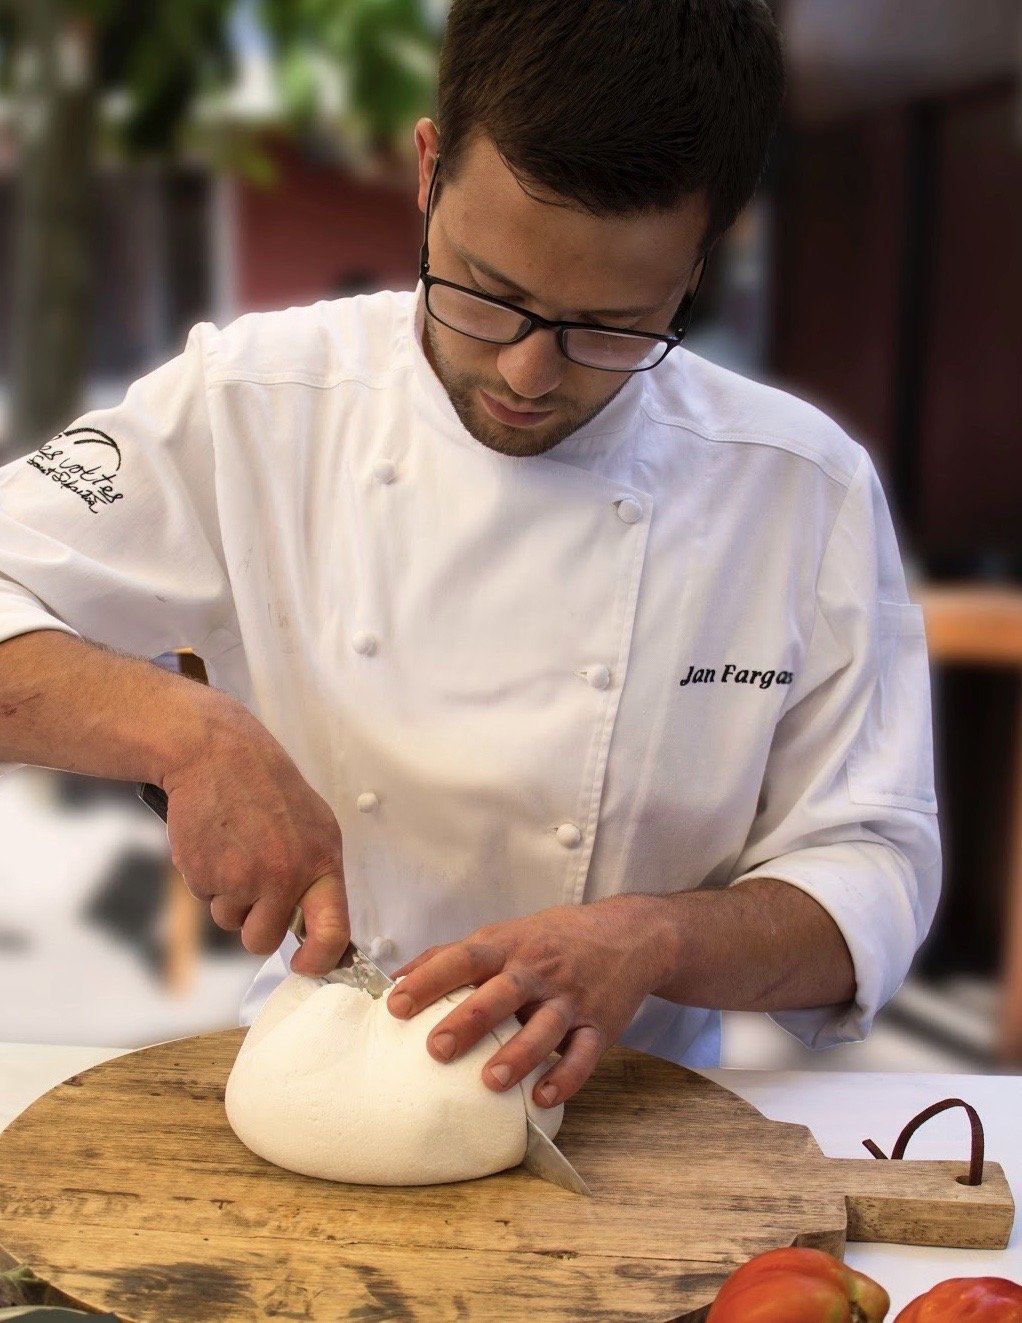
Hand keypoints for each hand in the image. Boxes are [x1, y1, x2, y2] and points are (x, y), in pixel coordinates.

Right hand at [161, 694, 348, 973]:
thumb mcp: (313, 825)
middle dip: (254, 923)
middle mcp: (284, 876)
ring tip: (234, 851)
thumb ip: (315, 875)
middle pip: (264, 940)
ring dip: (228, 897)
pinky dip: (206, 877)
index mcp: (321, 863)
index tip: (305, 965)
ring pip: (230, 921)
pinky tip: (215, 843)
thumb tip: (318, 926)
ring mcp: (242, 878)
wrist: (217, 754)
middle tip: (251, 885)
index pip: (332, 932)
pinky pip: (204, 898)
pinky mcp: (204, 875)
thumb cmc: (266, 788)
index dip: (319, 961)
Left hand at [386, 896, 673, 1107]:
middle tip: (436, 1049)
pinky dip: (565, 1078)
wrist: (629, 935)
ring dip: (518, 1055)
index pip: (464, 958)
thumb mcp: (503, 935)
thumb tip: (395, 978)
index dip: (430, 979)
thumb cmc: (550, 940)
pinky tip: (541, 1099)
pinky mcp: (600, 1024)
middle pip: (501, 993)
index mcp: (508, 946)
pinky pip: (584, 1055)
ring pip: (544, 1028)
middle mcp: (538, 970)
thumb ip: (452, 955)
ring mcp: (571, 998)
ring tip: (489, 1081)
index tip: (395, 1005)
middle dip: (469, 1020)